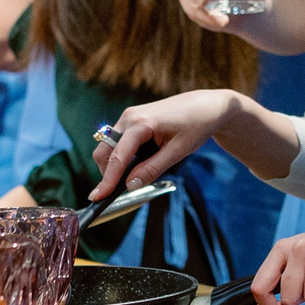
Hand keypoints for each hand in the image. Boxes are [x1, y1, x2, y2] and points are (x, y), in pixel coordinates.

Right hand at [89, 90, 238, 198]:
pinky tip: (137, 164)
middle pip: (105, 151)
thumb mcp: (177, 152)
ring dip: (115, 164)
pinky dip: (122, 156)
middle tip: (115, 193)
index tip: (98, 198)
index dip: (107, 180)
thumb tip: (130, 185)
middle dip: (107, 173)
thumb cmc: (195, 125)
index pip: (117, 157)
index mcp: (140, 123)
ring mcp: (129, 116)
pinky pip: (118, 141)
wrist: (206, 106)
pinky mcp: (132, 119)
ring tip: (134, 177)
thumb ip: (152, 169)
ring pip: (109, 146)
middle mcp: (129, 117)